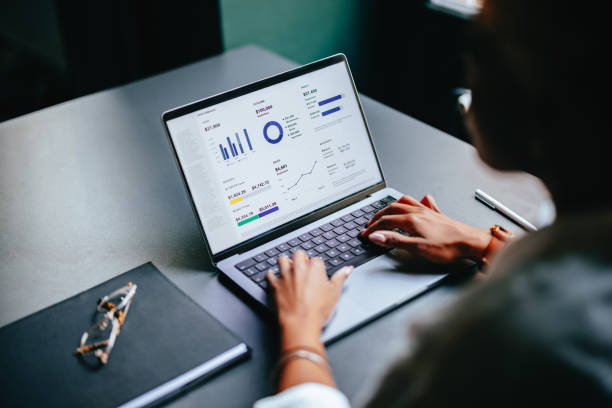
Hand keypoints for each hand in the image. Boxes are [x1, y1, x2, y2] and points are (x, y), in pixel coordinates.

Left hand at [267, 251, 351, 348]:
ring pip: (282, 260)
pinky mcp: (276, 285)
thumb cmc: (318, 310)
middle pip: (298, 254)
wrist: (301, 323)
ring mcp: (286, 275)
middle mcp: (299, 268)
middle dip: (301, 259)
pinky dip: (272, 275)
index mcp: (314, 267)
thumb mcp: (335, 293)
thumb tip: (347, 269)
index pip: (316, 259)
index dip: (317, 267)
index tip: (318, 274)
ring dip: (285, 263)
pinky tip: (275, 278)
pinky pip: (270, 275)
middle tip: (304, 269)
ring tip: (290, 269)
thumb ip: (341, 278)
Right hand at [360, 194, 490, 262]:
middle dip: (377, 216)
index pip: (385, 222)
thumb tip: (376, 236)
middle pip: (391, 209)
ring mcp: (427, 212)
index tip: (364, 234)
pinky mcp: (436, 214)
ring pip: (404, 203)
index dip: (372, 229)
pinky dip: (415, 201)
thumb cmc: (448, 247)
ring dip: (391, 206)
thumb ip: (395, 241)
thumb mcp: (417, 248)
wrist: (470, 242)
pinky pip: (422, 203)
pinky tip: (418, 202)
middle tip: (369, 224)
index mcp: (411, 220)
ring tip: (385, 211)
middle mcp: (418, 212)